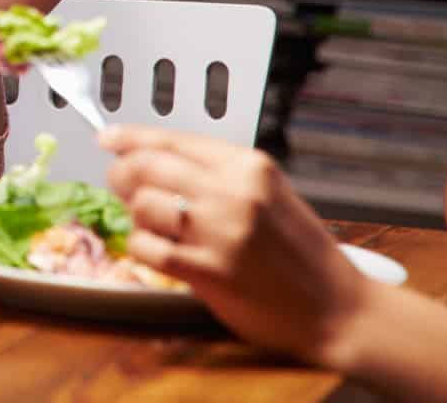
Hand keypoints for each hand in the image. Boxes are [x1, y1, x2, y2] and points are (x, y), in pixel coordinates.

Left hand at [99, 124, 375, 365]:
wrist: (337, 309)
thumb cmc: (303, 253)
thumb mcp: (269, 193)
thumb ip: (218, 173)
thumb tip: (151, 160)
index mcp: (248, 166)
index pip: (171, 139)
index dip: (130, 138)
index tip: (108, 138)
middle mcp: (232, 193)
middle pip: (147, 166)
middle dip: (122, 173)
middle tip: (118, 183)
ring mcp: (219, 232)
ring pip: (142, 205)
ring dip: (135, 215)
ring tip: (151, 224)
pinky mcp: (208, 271)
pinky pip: (148, 248)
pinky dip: (141, 247)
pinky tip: (155, 250)